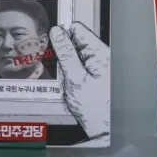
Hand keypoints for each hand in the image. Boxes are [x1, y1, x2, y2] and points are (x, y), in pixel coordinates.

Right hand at [50, 23, 109, 139]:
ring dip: (66, 67)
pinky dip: (70, 75)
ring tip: (71, 84)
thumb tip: (57, 32)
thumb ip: (66, 53)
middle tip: (65, 73)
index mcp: (99, 52)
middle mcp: (99, 56)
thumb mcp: (75, 78)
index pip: (77, 29)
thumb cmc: (94, 107)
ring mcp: (96, 65)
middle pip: (73, 42)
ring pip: (72, 56)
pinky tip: (73, 87)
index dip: (63, 35)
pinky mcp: (92, 74)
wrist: (102, 127)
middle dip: (63, 55)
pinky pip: (75, 67)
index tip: (55, 49)